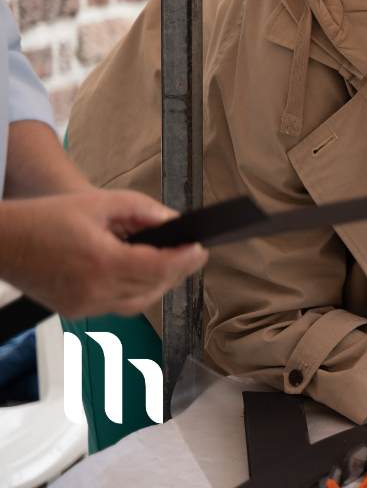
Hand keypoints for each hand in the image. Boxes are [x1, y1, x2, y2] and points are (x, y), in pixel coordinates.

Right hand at [1, 189, 207, 317]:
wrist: (2, 242)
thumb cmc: (43, 218)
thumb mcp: (99, 202)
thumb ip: (141, 210)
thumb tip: (173, 221)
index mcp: (101, 261)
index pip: (159, 267)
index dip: (185, 259)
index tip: (200, 249)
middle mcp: (94, 289)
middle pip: (154, 287)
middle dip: (177, 270)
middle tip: (191, 254)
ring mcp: (84, 305)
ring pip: (140, 302)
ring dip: (159, 284)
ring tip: (171, 263)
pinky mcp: (76, 312)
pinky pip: (119, 307)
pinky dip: (135, 292)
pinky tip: (141, 276)